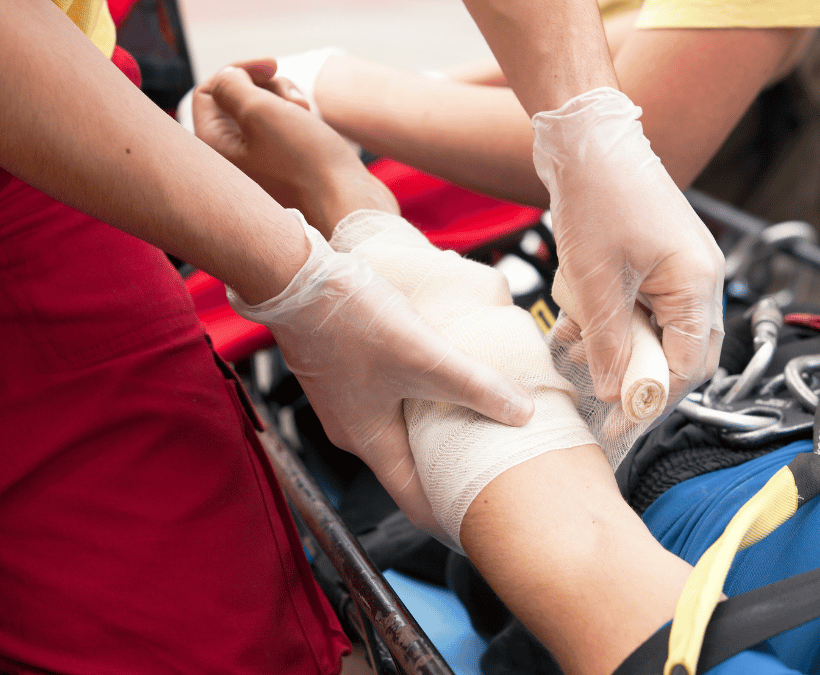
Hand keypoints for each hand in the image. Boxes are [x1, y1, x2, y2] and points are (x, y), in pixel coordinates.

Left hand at [192, 65, 395, 232]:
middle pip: (236, 100)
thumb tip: (229, 78)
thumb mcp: (259, 111)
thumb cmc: (305, 161)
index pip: (208, 92)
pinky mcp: (284, 170)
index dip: (238, 71)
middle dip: (267, 88)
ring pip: (263, 111)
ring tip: (307, 113)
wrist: (348, 202)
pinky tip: (314, 126)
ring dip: (285, 101)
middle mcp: (230, 160)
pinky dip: (297, 119)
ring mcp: (259, 166)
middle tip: (293, 99)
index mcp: (214, 149)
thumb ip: (232, 85)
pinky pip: (282, 130)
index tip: (272, 67)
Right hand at [230, 215, 534, 533]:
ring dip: (433, 434)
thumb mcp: (425, 357)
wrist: (296, 279)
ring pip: (399, 431)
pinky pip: (388, 402)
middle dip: (447, 473)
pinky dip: (416, 404)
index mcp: (370, 442)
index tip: (481, 526)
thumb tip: (523, 413)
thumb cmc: (350, 322)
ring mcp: (347, 401)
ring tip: (472, 429)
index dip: (449, 516)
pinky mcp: (346, 372)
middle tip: (488, 473)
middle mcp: (354, 430)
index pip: (416, 501)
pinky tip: (439, 383)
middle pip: (409, 467)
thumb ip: (476, 386)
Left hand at [532, 87, 724, 408]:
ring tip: (579, 355)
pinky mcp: (654, 260)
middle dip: (638, 378)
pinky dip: (612, 323)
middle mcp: (697, 278)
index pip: (687, 365)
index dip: (651, 400)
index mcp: (697, 283)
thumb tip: (614, 391)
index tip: (619, 423)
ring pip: (655, 332)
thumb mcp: (596, 281)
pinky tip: (576, 328)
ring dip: (619, 350)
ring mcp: (677, 268)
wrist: (587, 139)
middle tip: (602, 399)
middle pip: (678, 353)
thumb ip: (608, 342)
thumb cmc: (599, 195)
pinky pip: (639, 307)